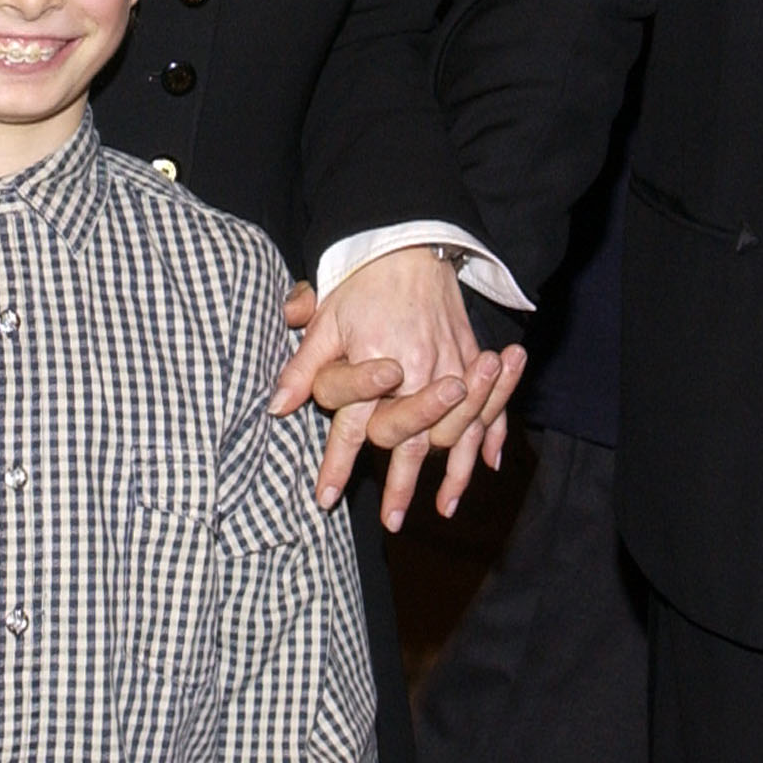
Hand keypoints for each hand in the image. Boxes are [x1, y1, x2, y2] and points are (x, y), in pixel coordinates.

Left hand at [269, 250, 526, 532]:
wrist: (411, 243)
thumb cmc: (363, 284)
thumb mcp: (326, 321)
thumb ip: (303, 367)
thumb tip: (276, 407)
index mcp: (377, 362)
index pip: (352, 426)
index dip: (338, 464)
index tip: (326, 499)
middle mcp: (418, 370)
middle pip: (408, 438)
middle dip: (400, 482)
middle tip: (391, 519)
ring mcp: (451, 365)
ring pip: (452, 431)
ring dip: (449, 474)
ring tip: (441, 509)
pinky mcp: (470, 357)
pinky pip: (485, 407)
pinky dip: (487, 438)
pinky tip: (483, 469)